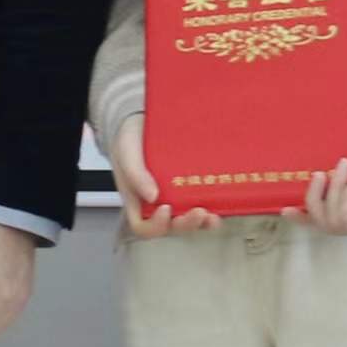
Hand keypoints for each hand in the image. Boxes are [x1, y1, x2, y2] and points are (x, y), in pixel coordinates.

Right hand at [110, 116, 221, 239]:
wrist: (142, 120)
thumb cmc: (129, 139)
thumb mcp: (127, 152)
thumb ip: (135, 174)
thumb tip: (153, 197)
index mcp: (137, 200)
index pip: (143, 226)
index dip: (156, 225)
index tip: (166, 208)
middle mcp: (156, 203)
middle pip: (170, 226)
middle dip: (186, 224)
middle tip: (199, 212)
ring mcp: (174, 196)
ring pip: (187, 219)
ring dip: (201, 222)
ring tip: (213, 216)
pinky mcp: (188, 186)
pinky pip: (200, 203)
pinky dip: (211, 208)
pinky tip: (220, 205)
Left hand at [291, 152, 346, 236]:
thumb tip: (343, 213)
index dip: (341, 196)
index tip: (345, 166)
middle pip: (337, 223)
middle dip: (331, 194)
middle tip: (340, 165)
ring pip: (327, 223)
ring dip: (318, 198)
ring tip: (322, 174)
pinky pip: (324, 221)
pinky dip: (305, 216)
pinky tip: (288, 211)